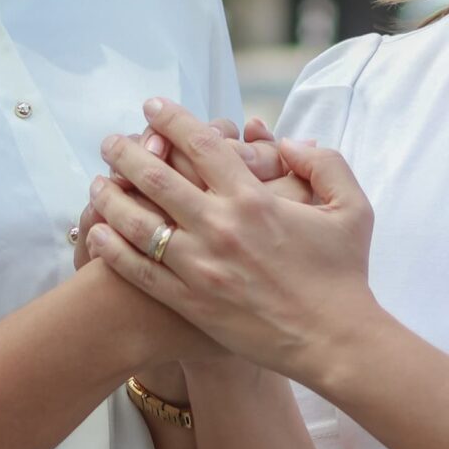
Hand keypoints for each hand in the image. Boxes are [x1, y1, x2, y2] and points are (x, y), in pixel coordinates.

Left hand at [88, 98, 381, 388]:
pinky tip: (97, 232)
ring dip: (111, 197)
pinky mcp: (191, 303)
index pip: (202, 145)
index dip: (172, 120)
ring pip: (139, 223)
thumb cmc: (345, 274)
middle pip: (157, 178)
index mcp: (254, 198)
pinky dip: (112, 248)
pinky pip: (139, 271)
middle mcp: (221, 227)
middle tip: (110, 141)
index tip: (152, 107)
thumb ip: (324, 164)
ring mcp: (201, 267)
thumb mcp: (351, 207)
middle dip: (127, 152)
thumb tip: (290, 142)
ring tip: (97, 182)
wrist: (335, 342)